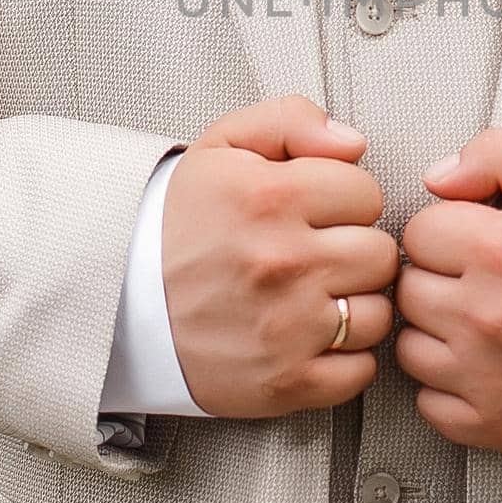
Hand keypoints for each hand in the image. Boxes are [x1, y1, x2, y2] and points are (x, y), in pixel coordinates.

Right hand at [162, 95, 398, 417]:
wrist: (120, 302)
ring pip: (379, 314)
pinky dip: (345, 360)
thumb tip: (354, 143)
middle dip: (354, 250)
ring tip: (314, 297)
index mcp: (270, 197)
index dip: (345, 200)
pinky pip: (360, 371)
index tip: (316, 212)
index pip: (368, 194)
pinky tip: (311, 338)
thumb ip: (291, 120)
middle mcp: (282, 262)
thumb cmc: (180, 222)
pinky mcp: (285, 382)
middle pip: (381, 255)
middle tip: (317, 255)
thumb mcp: (223, 145)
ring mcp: (286, 328)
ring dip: (356, 306)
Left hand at [395, 129, 501, 452]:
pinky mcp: (495, 424)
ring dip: (436, 331)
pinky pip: (428, 403)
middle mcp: (486, 317)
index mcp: (500, 250)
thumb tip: (436, 178)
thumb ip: (498, 154)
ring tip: (481, 319)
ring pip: (410, 346)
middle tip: (482, 278)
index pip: (417, 233)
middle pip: (408, 290)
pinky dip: (447, 385)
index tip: (478, 239)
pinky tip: (484, 362)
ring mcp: (488, 376)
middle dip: (439, 277)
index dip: (448, 229)